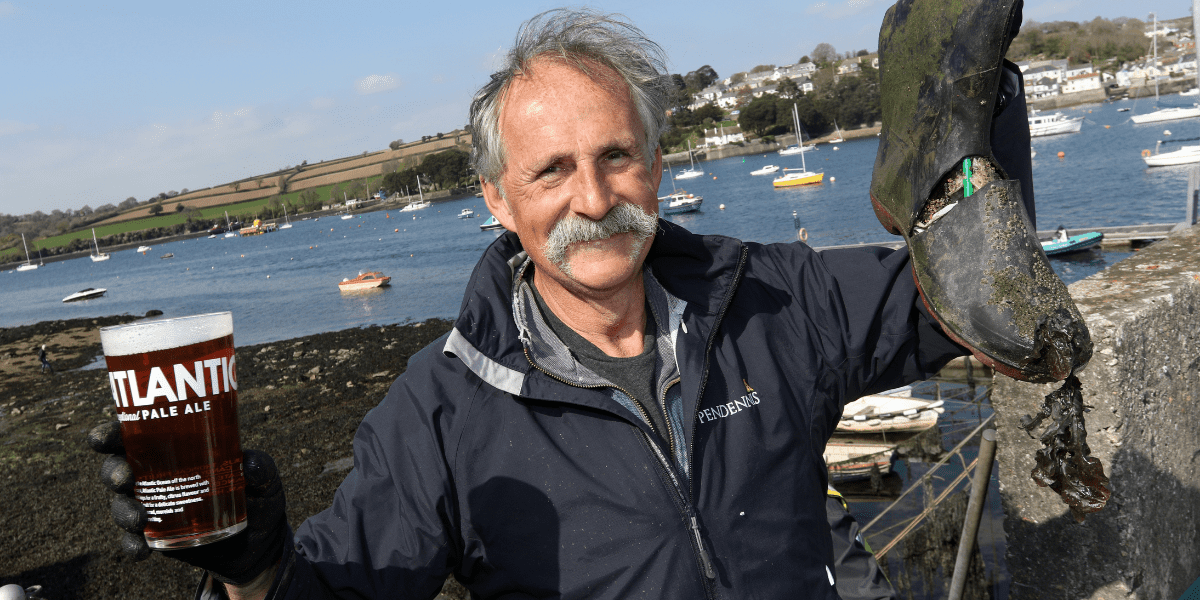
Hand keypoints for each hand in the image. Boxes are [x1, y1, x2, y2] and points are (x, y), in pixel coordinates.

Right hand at [87, 422, 287, 585]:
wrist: (258, 540)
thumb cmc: (256, 495)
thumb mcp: (264, 478)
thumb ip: (260, 467)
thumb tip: (248, 465)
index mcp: (175, 449)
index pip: (136, 435)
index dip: (112, 433)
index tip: (103, 437)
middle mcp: (157, 475)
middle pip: (120, 468)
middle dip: (113, 472)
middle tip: (124, 479)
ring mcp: (156, 506)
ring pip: (122, 504)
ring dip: (123, 510)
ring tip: (140, 517)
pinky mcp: (159, 536)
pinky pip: (135, 541)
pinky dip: (133, 545)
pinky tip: (142, 549)